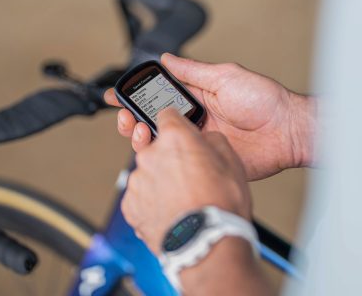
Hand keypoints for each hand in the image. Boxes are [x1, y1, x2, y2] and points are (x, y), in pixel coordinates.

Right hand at [104, 53, 315, 179]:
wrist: (288, 132)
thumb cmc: (265, 101)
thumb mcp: (226, 76)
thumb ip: (194, 71)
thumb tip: (167, 58)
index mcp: (197, 97)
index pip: (158, 96)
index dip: (136, 96)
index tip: (116, 97)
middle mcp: (195, 120)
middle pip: (154, 122)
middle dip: (133, 120)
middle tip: (126, 120)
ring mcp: (200, 142)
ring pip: (163, 144)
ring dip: (144, 140)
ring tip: (138, 135)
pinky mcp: (207, 163)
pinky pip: (181, 164)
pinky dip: (165, 162)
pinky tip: (156, 158)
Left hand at [121, 108, 250, 253]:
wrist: (205, 245)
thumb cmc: (221, 206)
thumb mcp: (232, 162)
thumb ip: (214, 140)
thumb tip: (205, 138)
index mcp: (175, 138)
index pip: (167, 115)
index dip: (178, 125)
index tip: (181, 133)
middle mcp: (150, 155)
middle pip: (156, 146)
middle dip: (170, 157)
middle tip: (190, 175)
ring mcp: (137, 181)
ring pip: (149, 173)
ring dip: (161, 181)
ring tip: (183, 199)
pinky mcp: (130, 205)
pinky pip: (140, 197)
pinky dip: (152, 202)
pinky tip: (172, 211)